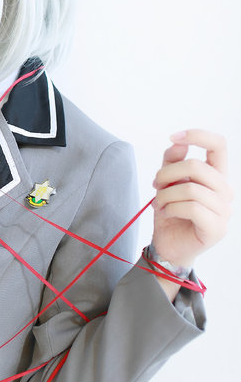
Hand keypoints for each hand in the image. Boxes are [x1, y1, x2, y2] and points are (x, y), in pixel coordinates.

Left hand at [152, 129, 231, 269]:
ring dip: (166, 195)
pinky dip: (172, 208)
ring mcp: (224, 211)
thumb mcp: (166, 183)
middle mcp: (225, 191)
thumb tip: (177, 143)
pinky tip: (167, 213)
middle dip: (168, 173)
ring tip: (159, 204)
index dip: (197, 135)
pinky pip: (192, 208)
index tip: (173, 136)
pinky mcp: (216, 228)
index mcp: (216, 176)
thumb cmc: (170, 213)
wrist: (168, 246)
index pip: (219, 145)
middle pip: (198, 166)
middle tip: (155, 185)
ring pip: (191, 189)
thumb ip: (171, 162)